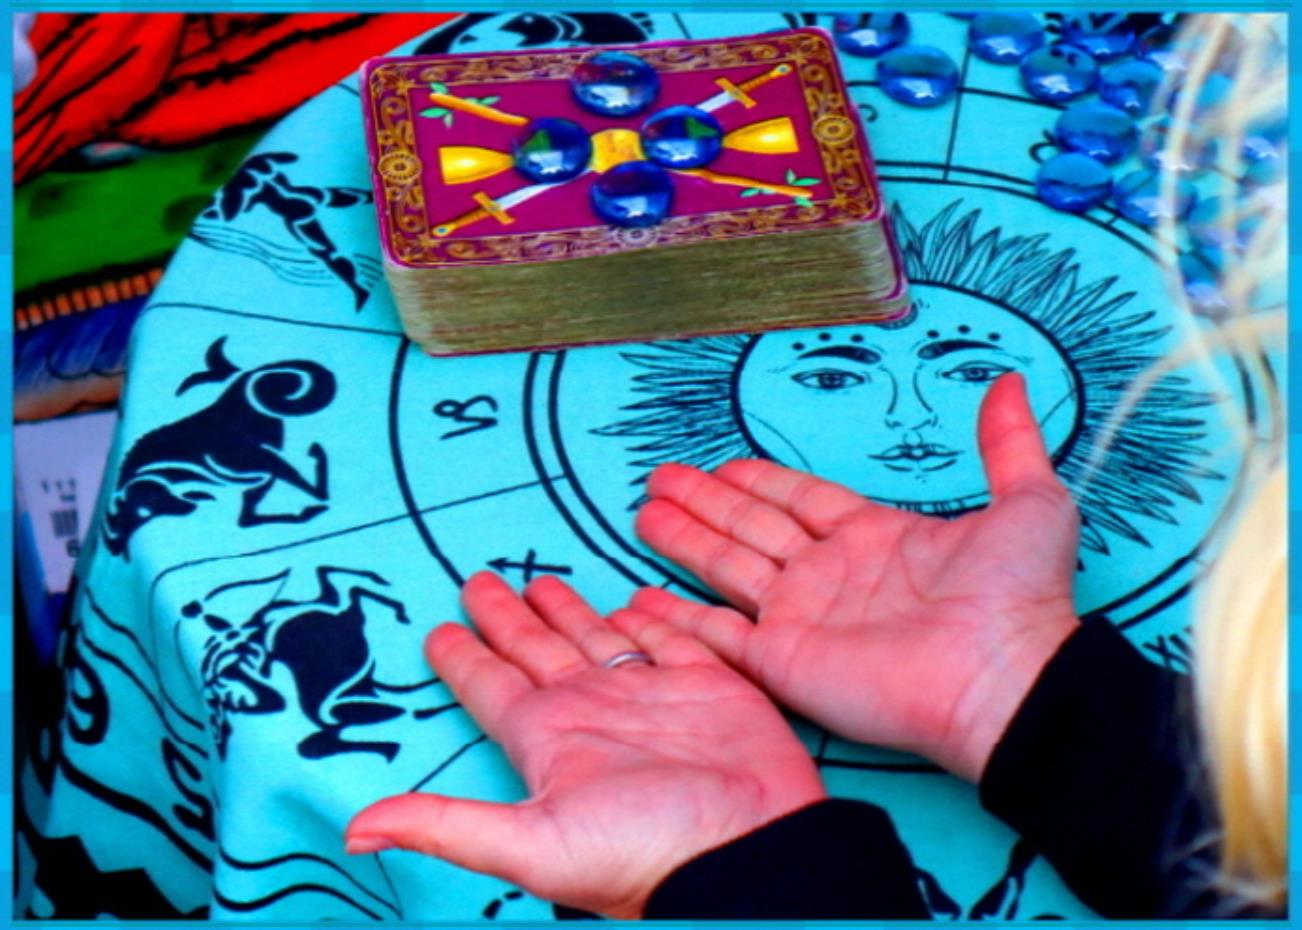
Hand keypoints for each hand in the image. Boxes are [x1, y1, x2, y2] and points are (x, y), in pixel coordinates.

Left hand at [345, 572, 824, 918]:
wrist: (750, 848)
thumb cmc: (645, 850)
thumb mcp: (533, 843)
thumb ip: (447, 825)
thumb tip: (354, 832)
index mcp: (548, 735)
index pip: (490, 683)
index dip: (462, 656)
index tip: (438, 627)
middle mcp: (592, 709)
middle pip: (536, 648)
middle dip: (507, 615)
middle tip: (480, 579)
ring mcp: (648, 694)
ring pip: (596, 637)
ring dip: (568, 609)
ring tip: (542, 580)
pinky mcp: (705, 683)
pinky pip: (669, 637)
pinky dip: (651, 617)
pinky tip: (632, 599)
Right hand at [631, 373, 1079, 782]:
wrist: (1005, 676)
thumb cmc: (1017, 596)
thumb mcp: (1028, 502)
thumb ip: (1009, 443)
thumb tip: (1008, 381)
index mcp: (873, 539)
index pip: (799, 500)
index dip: (759, 481)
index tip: (722, 464)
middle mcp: (828, 576)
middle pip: (751, 528)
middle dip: (706, 503)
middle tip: (660, 478)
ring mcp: (801, 620)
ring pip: (726, 570)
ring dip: (685, 542)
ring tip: (643, 515)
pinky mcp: (782, 663)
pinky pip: (717, 638)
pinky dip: (678, 621)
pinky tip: (646, 601)